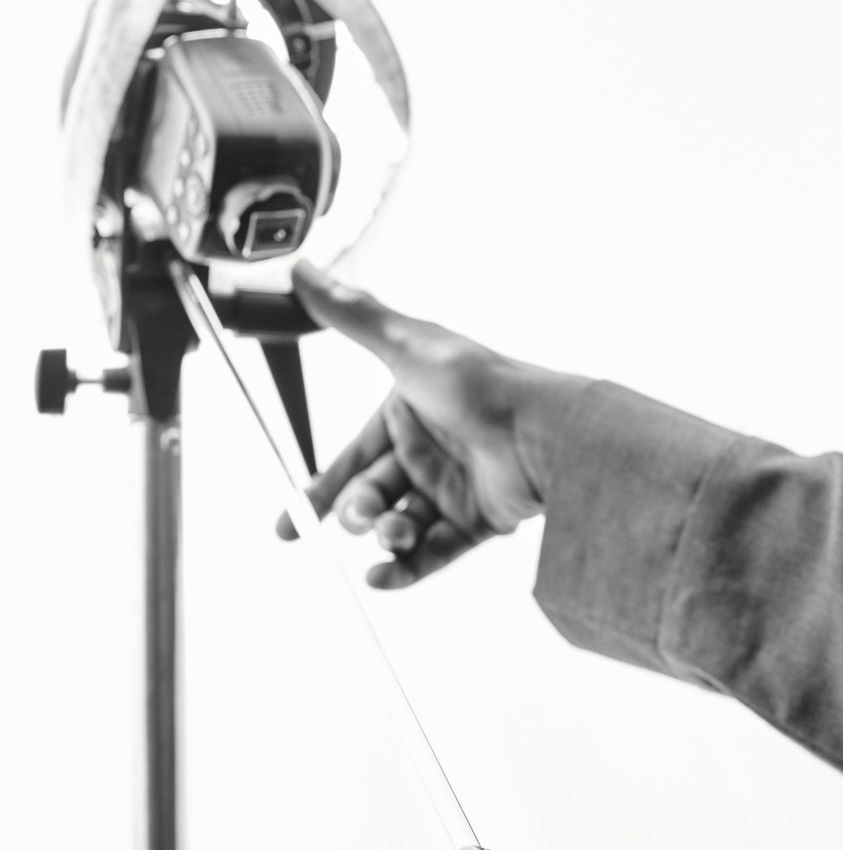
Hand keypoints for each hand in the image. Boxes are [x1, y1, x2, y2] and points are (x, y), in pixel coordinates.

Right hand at [279, 263, 584, 587]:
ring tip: (391, 533)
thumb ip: (352, 315)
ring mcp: (455, 487)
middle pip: (374, 494)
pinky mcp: (480, 521)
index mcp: (408, 412)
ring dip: (386, 534)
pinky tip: (384, 576)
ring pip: (402, 523)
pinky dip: (409, 566)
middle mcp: (429, 450)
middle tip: (359, 515)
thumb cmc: (482, 384)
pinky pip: (436, 551)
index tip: (291, 519)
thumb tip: (304, 272)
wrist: (543, 432)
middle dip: (357, 511)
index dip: (319, 489)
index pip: (352, 457)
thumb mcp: (406, 344)